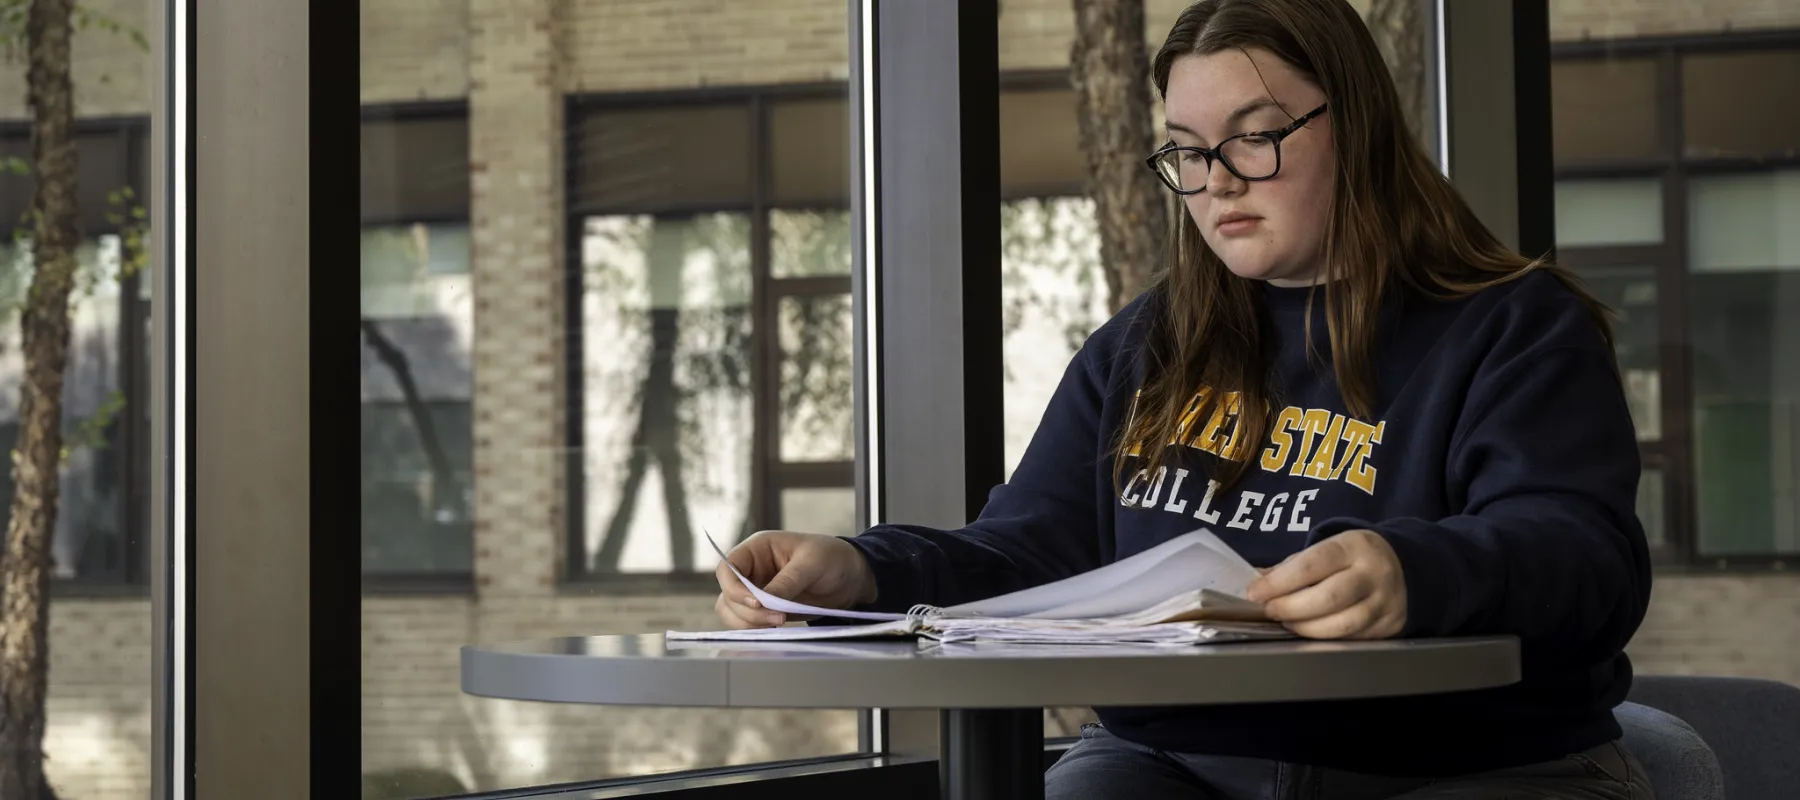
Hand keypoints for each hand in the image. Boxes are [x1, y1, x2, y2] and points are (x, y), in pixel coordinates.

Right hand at [713, 531, 878, 629]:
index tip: (756, 602)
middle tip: (778, 617)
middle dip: (748, 611)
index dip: (734, 587)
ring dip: (750, 623)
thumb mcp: (811, 564)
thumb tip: (763, 602)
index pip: (728, 568)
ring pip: (733, 611)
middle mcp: (753, 570)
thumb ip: (786, 583)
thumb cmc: (833, 558)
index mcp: (758, 549)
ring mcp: (757, 591)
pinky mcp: (766, 610)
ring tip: (779, 623)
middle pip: (728, 594)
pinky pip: (748, 622)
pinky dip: (756, 629)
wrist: (852, 578)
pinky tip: (776, 628)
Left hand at [1244, 529, 1406, 639]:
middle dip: (1290, 608)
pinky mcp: (1389, 626)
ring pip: (1341, 624)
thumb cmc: (1355, 558)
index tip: (1256, 592)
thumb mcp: (1330, 548)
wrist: (1408, 567)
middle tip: (1269, 610)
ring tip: (1287, 622)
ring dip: (1306, 628)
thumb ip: (1294, 565)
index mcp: (1353, 547)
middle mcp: (1373, 574)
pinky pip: (1352, 638)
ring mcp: (1384, 603)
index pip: (1312, 565)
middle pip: (1328, 598)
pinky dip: (1325, 638)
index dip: (1279, 582)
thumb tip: (1257, 581)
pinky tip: (1310, 631)